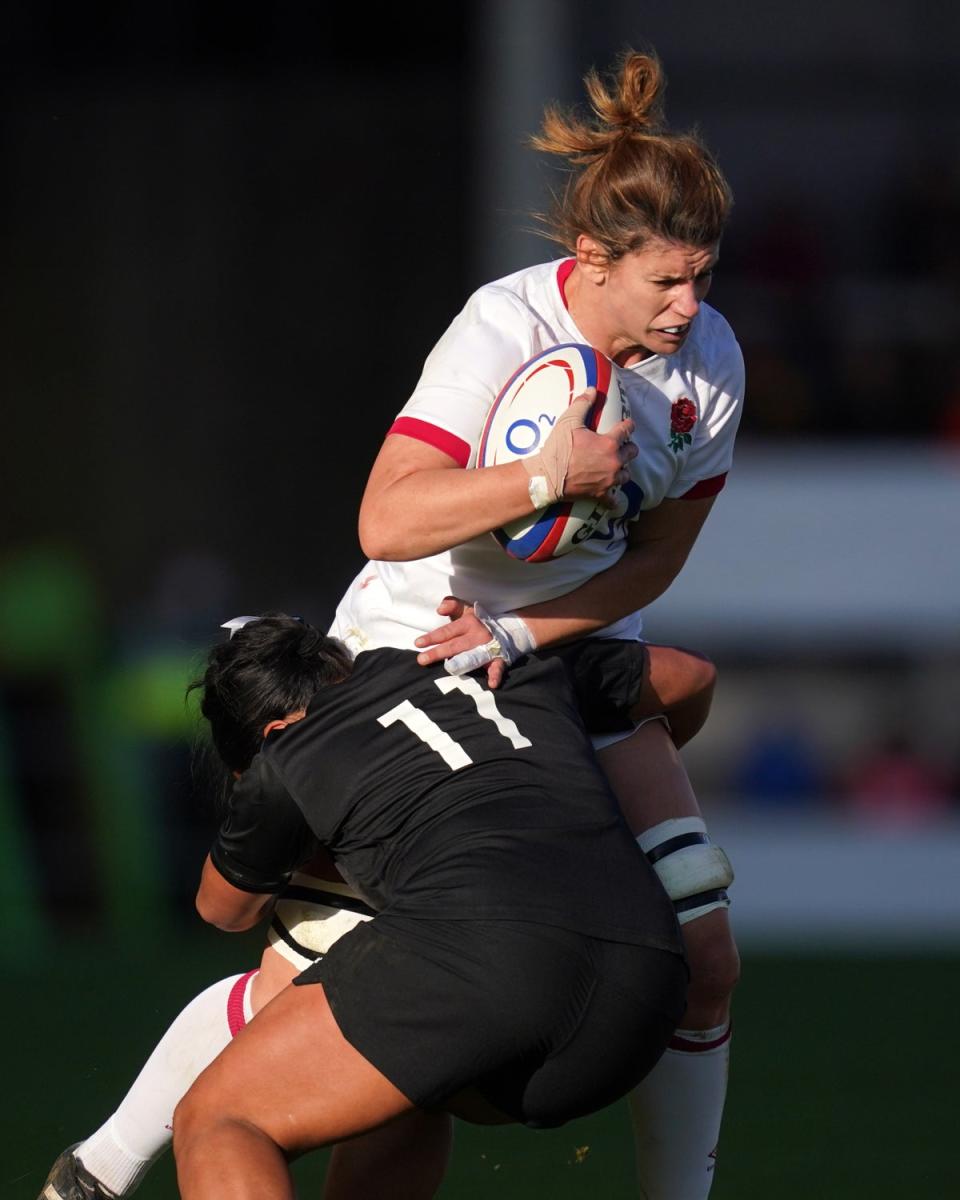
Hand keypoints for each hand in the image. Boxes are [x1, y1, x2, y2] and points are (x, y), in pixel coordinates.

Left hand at [414, 597, 534, 687]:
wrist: (508, 629)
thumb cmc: (479, 621)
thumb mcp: (466, 609)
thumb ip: (452, 605)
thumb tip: (439, 608)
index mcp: (469, 622)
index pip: (447, 631)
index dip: (432, 637)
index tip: (418, 643)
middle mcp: (478, 635)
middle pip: (455, 645)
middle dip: (438, 652)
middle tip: (421, 659)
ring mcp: (488, 648)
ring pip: (472, 657)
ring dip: (461, 664)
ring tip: (449, 669)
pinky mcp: (499, 659)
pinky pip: (498, 667)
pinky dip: (496, 675)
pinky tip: (492, 683)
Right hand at [524, 392, 635, 510]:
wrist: (547, 477)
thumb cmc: (558, 449)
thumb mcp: (569, 422)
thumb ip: (582, 404)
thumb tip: (592, 389)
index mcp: (609, 443)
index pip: (627, 430)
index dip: (628, 425)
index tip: (628, 424)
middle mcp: (613, 462)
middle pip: (632, 453)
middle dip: (628, 449)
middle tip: (622, 447)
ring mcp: (608, 480)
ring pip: (626, 475)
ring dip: (622, 470)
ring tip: (616, 468)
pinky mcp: (600, 494)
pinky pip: (613, 500)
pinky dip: (613, 499)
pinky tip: (612, 498)